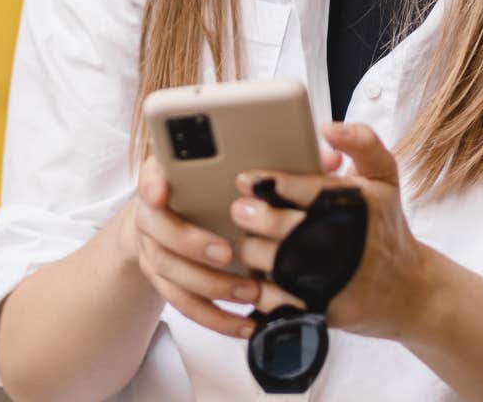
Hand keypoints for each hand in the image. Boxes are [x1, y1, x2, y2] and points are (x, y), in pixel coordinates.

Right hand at [125, 147, 344, 340]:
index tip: (162, 192)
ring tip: (248, 292)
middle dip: (191, 243)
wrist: (173, 215)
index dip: (152, 183)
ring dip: (210, 285)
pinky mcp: (165, 283)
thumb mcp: (241, 168)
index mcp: (169, 176)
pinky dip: (215, 317)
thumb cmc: (218, 187)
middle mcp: (154, 214)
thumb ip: (281, 161)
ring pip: (171, 272)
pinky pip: (184, 305)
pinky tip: (244, 324)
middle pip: (158, 229)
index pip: (151, 173)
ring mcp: (155, 249)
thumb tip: (331, 158)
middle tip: (227, 253)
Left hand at [230, 121, 433, 340]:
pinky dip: (257, 284)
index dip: (267, 182)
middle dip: (250, 215)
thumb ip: (362, 142)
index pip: (302, 188)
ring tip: (252, 240)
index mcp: (356, 204)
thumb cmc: (386, 227)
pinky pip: (270, 297)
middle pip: (279, 226)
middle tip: (241, 210)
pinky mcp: (319, 309)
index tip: (246, 180)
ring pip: (267, 261)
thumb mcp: (385, 177)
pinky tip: (260, 271)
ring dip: (250, 249)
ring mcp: (331, 279)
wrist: (409, 290)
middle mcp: (343, 242)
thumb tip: (328, 128)